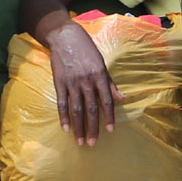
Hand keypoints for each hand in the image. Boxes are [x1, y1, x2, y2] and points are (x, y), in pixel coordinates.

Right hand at [45, 21, 123, 145]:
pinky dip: (63, 117)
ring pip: (76, 109)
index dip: (109, 116)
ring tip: (80, 141)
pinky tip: (65, 128)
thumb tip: (122, 98)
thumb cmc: (87, 50)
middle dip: (93, 127)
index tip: (110, 130)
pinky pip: (62, 103)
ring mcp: (72, 82)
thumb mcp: (102, 63)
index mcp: (99, 75)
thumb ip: (110, 83)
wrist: (66, 38)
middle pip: (91, 108)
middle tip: (94, 143)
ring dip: (79, 126)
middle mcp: (86, 80)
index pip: (106, 100)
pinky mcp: (59, 83)